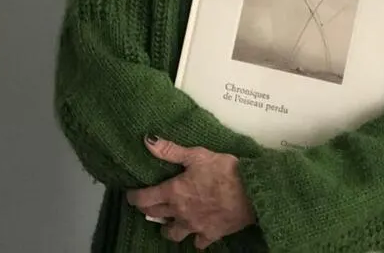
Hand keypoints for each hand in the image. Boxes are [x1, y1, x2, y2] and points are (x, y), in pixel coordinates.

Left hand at [126, 136, 256, 248]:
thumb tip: (147, 140)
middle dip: (147, 210)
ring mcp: (195, 226)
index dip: (134, 197)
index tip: (130, 195)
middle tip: (148, 204)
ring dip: (168, 228)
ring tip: (170, 220)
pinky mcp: (211, 234)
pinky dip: (194, 238)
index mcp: (174, 192)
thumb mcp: (196, 155)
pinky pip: (197, 243)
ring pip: (172, 234)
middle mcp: (180, 212)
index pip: (144, 199)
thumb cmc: (224, 170)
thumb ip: (170, 150)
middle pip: (154, 216)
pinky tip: (195, 230)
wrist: (253, 192)